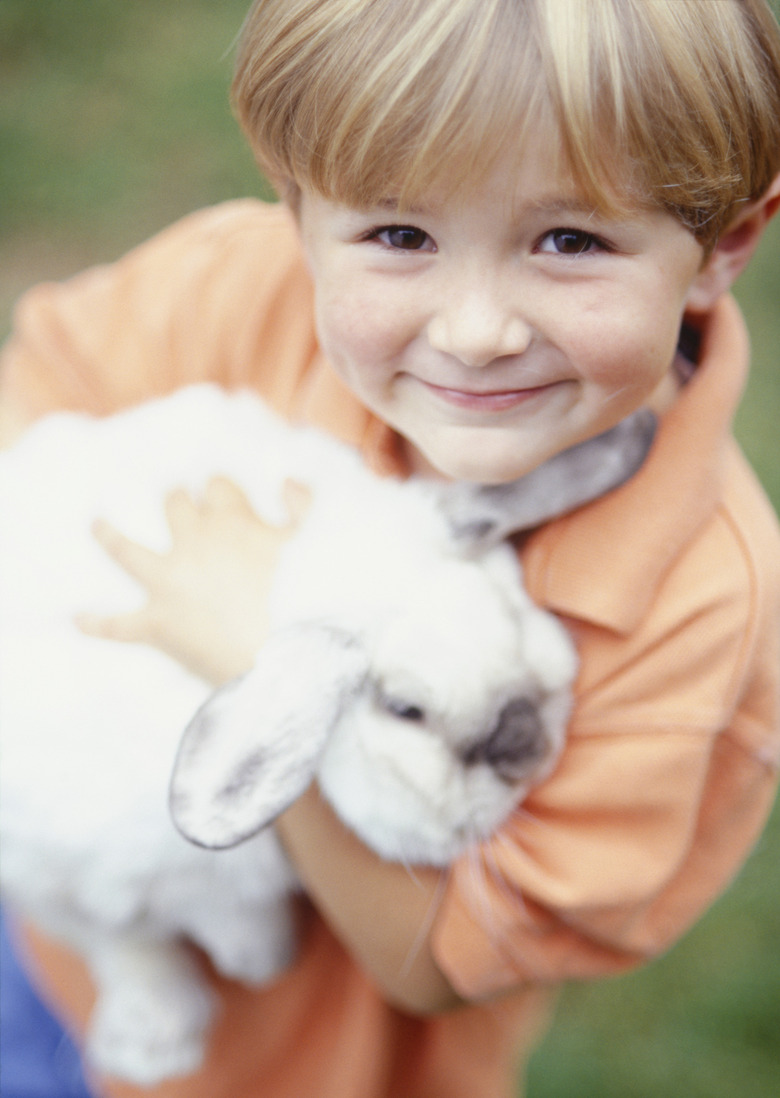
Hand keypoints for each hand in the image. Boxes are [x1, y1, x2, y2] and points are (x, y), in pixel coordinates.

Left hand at [76, 477, 309, 684]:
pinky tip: (76, 620)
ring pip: (126, 550)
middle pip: (173, 504)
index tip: (225, 497)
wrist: (288, 655)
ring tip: (96, 525)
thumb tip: (289, 481)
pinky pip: (119, 624)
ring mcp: (170, 582)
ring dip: (109, 536)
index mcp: (232, 519)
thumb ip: (304, 505)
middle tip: (178, 503)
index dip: (220, 490)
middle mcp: (193, 542)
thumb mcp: (314, 542)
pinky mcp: (157, 623)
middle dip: (176, 501)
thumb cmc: (306, 597)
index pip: (217, 484)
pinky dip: (97, 623)